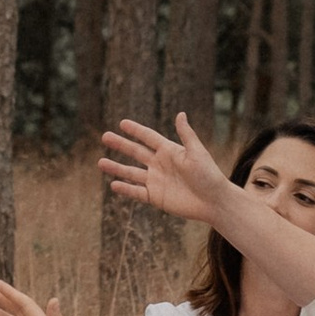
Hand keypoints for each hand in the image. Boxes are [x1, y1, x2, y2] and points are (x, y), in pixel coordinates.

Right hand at [99, 112, 233, 231]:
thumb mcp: (197, 152)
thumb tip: (180, 114)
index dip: (136, 131)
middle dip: (120, 145)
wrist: (214, 201)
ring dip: (116, 168)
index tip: (122, 123)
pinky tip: (113, 184)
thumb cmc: (209, 175)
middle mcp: (160, 164)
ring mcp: (156, 181)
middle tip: (104, 136)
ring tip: (100, 162)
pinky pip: (137, 192)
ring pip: (131, 173)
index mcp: (170, 151)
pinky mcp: (156, 197)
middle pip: (136, 153)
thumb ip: (186, 134)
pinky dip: (125, 189)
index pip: (148, 138)